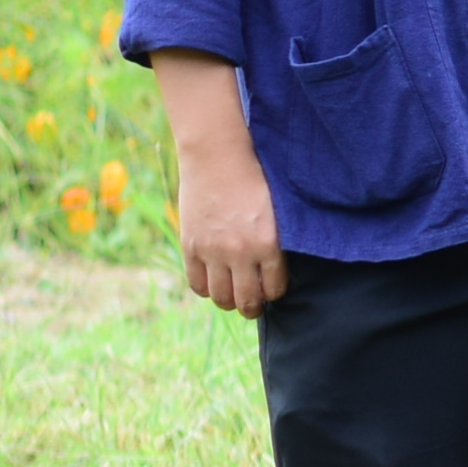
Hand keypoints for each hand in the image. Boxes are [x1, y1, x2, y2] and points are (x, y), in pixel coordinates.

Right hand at [175, 133, 287, 316]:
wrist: (218, 159)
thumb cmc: (254, 181)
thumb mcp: (276, 212)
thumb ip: (275, 242)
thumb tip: (274, 271)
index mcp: (268, 244)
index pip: (275, 288)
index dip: (275, 293)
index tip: (272, 290)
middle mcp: (241, 252)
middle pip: (246, 300)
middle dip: (252, 307)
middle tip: (253, 305)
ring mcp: (213, 251)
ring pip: (221, 297)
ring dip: (228, 301)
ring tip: (233, 296)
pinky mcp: (191, 246)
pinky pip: (197, 283)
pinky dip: (206, 288)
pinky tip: (213, 281)